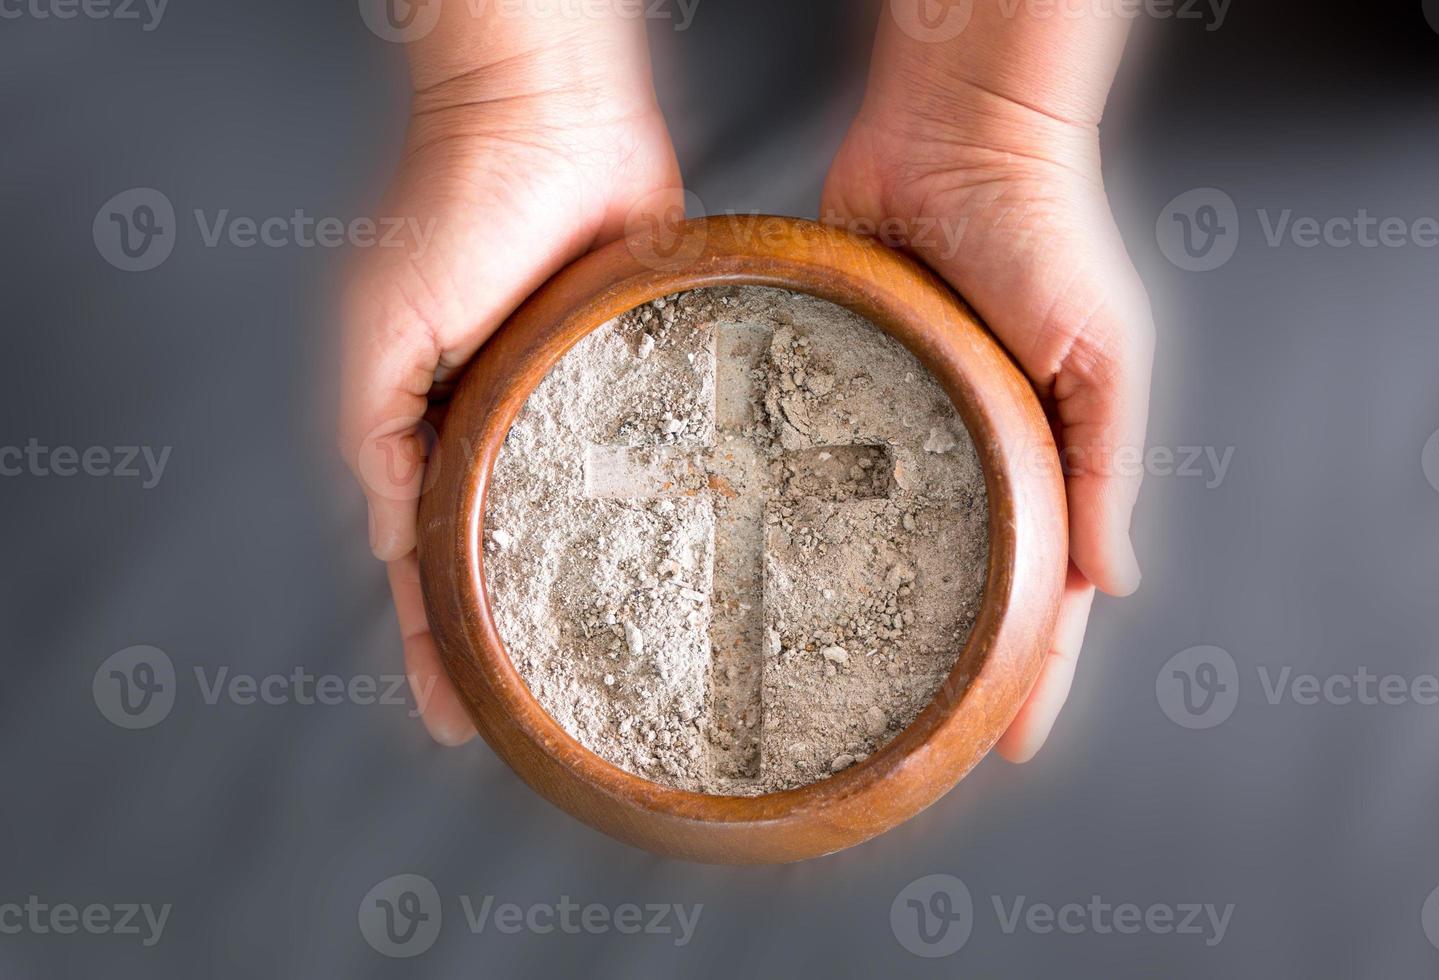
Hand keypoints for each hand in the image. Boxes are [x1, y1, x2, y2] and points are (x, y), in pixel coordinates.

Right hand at [340, 43, 680, 744]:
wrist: (549, 123)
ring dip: (574, 597)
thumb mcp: (380, 336)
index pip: (422, 557)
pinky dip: (642, 523)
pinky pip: (638, 467)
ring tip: (598, 674)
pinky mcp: (632, 379)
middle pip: (500, 559)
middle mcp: (497, 426)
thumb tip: (392, 537)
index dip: (430, 640)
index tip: (448, 716)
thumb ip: (376, 437)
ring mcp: (566, 409)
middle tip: (520, 725)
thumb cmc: (451, 209)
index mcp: (425, 423)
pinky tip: (666, 572)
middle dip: (503, 643)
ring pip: (571, 526)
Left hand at [823, 83, 1153, 762]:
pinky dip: (810, 523)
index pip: (1050, 589)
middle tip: (925, 741)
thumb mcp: (1102, 352)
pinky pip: (826, 469)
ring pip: (892, 543)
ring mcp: (907, 426)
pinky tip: (778, 573)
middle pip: (966, 584)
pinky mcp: (842, 382)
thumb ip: (1108, 464)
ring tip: (841, 682)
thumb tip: (1116, 580)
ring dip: (875, 611)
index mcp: (1049, 454)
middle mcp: (976, 452)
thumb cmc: (1042, 226)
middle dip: (955, 666)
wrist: (953, 135)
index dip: (1037, 671)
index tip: (1012, 744)